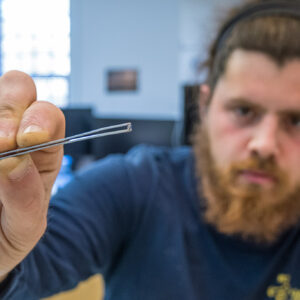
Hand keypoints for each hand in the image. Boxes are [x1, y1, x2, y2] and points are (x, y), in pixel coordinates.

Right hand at [0, 71, 64, 280]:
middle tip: (2, 142)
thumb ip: (26, 198)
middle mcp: (14, 131)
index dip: (41, 118)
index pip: (50, 116)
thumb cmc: (7, 234)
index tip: (29, 139)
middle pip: (18, 89)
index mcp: (42, 150)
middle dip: (10, 110)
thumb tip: (14, 161)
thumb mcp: (25, 226)